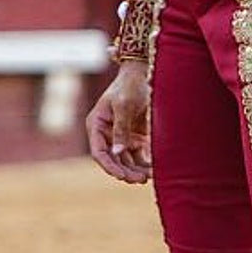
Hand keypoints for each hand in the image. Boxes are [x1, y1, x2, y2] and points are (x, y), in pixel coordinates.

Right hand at [86, 61, 152, 183]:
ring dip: (136, 170)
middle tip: (141, 179)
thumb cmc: (130, 85)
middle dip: (126, 171)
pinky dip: (145, 163)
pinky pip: (138, 155)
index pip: (99, 152)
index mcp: (97, 125)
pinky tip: (155, 169)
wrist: (144, 73)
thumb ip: (121, 129)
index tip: (122, 176)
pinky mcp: (135, 137)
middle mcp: (107, 134)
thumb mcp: (124, 105)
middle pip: (113, 160)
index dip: (109, 167)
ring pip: (126, 161)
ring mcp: (121, 136)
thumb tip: (118, 153)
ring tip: (149, 176)